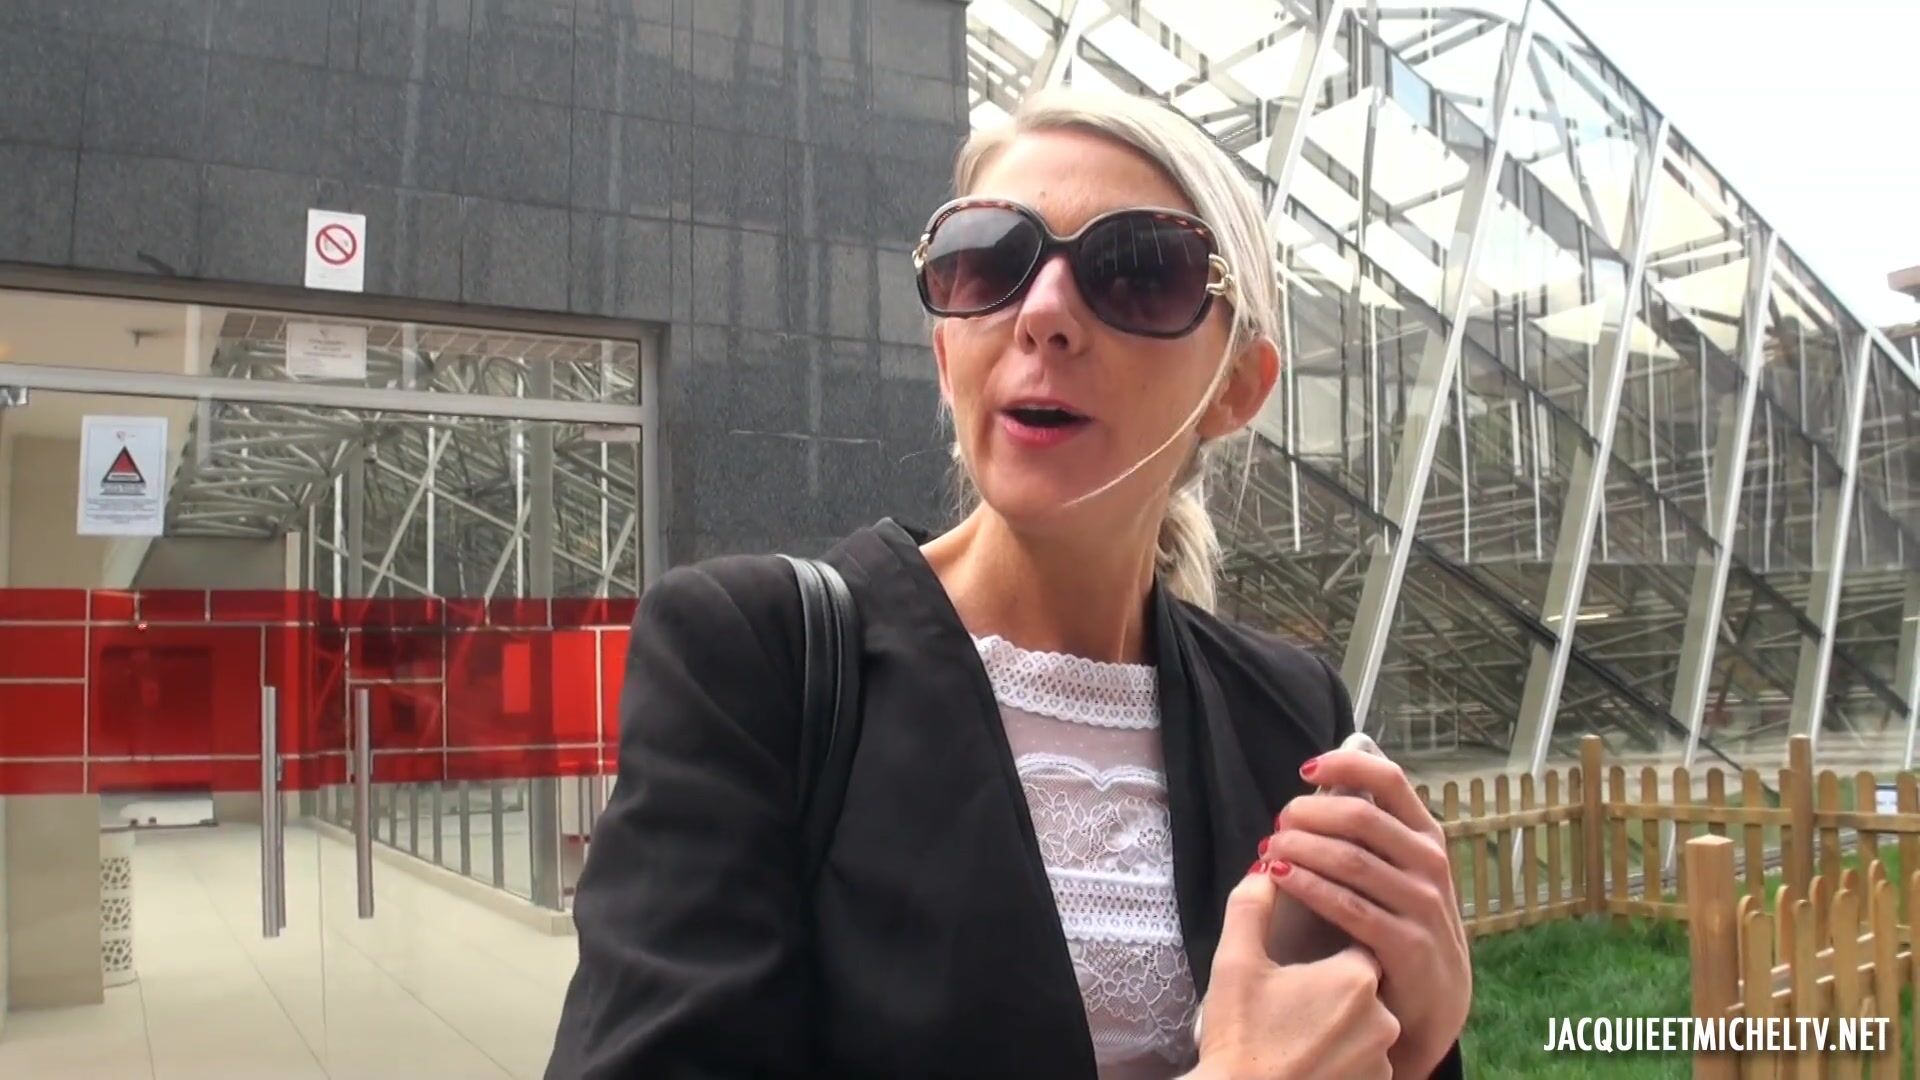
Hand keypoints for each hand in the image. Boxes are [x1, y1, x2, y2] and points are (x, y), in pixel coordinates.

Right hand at [1183, 867, 1397, 1079]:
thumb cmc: (1239, 1036)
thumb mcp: (1235, 963)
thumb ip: (1252, 905)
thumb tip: (1266, 867)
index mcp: (1355, 977)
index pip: (1358, 940)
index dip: (1327, 951)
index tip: (1301, 964)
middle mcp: (1383, 1017)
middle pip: (1365, 984)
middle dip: (1333, 989)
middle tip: (1292, 1002)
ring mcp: (1382, 1060)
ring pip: (1369, 1025)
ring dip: (1342, 1025)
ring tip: (1299, 1034)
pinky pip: (1368, 1061)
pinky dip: (1345, 1058)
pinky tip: (1310, 1058)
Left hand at [1263, 750, 1469, 1076]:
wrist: (1432, 1006)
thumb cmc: (1401, 927)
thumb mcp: (1397, 876)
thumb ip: (1369, 839)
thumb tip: (1316, 793)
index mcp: (1426, 838)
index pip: (1391, 780)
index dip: (1347, 764)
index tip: (1306, 769)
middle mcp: (1430, 864)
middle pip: (1361, 817)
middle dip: (1309, 814)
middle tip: (1277, 823)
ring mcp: (1423, 905)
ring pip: (1351, 859)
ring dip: (1301, 848)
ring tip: (1269, 849)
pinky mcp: (1408, 945)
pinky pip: (1349, 906)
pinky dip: (1309, 887)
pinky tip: (1279, 878)